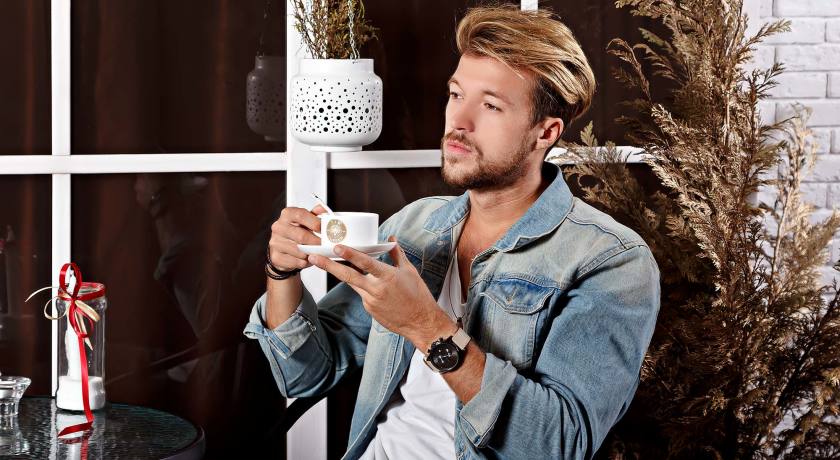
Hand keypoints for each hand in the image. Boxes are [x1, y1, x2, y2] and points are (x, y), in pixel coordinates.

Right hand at [268, 205, 326, 271]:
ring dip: (311, 254)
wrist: (284, 250)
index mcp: (287, 214)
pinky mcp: (276, 256)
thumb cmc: (298, 232)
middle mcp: (278, 227)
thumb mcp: (307, 221)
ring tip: (317, 253)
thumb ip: (316, 214)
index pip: (301, 215)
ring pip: (299, 251)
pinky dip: (305, 262)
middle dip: (316, 242)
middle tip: (325, 246)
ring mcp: (275, 242)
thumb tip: (321, 209)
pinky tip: (307, 259)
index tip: (325, 230)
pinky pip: (295, 262)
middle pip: (301, 236)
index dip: (315, 222)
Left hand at [307, 236, 455, 348]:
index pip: (365, 263)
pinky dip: (359, 285)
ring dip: (338, 273)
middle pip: (348, 275)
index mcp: (388, 277)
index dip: (350, 255)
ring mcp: (371, 301)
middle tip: (314, 257)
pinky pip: (360, 293)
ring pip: (351, 283)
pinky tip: (362, 281)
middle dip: (329, 266)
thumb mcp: (409, 271)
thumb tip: (391, 239)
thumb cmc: (418, 296)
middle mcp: (376, 289)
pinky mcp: (369, 309)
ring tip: (323, 262)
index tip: (336, 247)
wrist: (421, 322)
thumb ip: (397, 254)